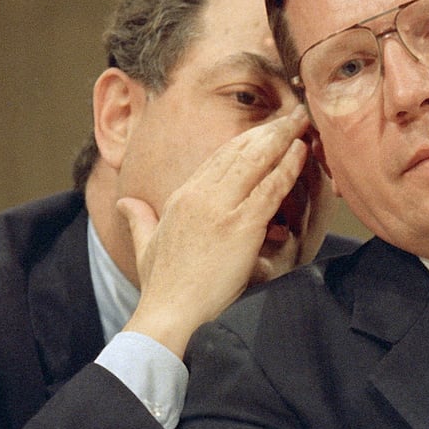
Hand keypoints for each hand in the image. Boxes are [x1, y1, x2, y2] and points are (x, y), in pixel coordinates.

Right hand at [116, 106, 310, 356]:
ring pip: (256, 160)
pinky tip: (302, 152)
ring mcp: (220, 208)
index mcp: (182, 196)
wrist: (169, 313)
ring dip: (283, 138)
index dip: (245, 139)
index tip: (265, 128)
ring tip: (302, 121)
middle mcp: (199, 195)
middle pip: (239, 150)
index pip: (218, 157)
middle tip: (293, 114)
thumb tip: (125, 202)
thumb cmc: (162, 287)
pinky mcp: (240, 226)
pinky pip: (270, 188)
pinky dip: (288, 167)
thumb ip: (138, 219)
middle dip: (268, 129)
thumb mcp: (146, 245)